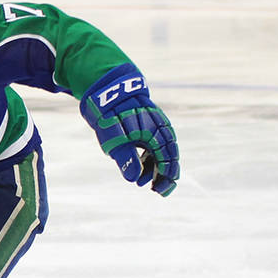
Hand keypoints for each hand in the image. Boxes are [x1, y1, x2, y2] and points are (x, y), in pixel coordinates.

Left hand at [80, 64, 178, 195]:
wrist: (108, 88)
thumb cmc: (110, 114)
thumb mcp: (113, 139)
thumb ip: (126, 158)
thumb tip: (134, 178)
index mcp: (154, 133)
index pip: (166, 160)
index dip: (164, 177)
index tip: (158, 190)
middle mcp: (160, 128)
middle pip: (169, 155)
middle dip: (165, 174)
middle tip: (158, 189)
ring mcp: (157, 123)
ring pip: (164, 148)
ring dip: (158, 165)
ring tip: (147, 180)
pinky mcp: (150, 121)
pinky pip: (158, 140)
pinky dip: (153, 154)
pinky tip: (145, 163)